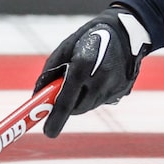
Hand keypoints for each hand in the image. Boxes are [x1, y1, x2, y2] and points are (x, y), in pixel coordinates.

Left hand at [35, 7, 151, 137]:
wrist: (126, 31)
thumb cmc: (88, 37)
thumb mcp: (64, 49)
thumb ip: (50, 73)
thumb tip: (38, 97)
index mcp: (83, 66)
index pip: (66, 101)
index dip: (56, 119)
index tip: (48, 132)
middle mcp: (100, 79)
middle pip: (78, 108)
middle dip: (67, 107)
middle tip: (62, 97)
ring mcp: (114, 86)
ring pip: (90, 105)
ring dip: (81, 99)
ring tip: (84, 79)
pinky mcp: (124, 90)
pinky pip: (102, 100)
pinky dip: (95, 95)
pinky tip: (98, 77)